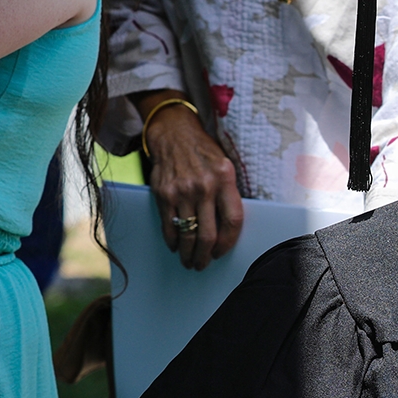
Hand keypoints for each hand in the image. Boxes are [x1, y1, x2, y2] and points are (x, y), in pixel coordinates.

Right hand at [138, 91, 243, 269]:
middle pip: (209, 234)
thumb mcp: (225, 166)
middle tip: (202, 264)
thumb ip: (228, 193)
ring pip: (188, 234)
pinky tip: (175, 246)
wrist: (174, 133)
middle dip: (205, 256)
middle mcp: (204, 186)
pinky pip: (169, 225)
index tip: (221, 253)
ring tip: (189, 261)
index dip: (228, 243)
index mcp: (225, 179)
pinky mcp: (163, 193)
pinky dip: (172, 240)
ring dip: (188, 253)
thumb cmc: (203, 153)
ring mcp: (182, 191)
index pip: (233, 221)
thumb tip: (230, 228)